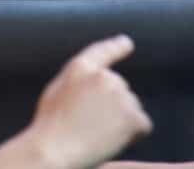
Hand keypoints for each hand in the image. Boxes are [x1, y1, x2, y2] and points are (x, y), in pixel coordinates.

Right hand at [26, 35, 151, 168]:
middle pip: (121, 90)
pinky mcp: (132, 116)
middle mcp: (103, 76)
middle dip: (113, 107)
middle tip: (91, 125)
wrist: (54, 150)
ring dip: (122, 122)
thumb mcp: (57, 92)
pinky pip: (143, 126)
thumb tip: (95, 86)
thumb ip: (79, 81)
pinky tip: (112, 140)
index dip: (116, 46)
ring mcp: (120, 95)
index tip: (127, 43)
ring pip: (132, 109)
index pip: (103, 51)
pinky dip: (133, 135)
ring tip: (96, 134)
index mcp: (80, 67)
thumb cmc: (50, 127)